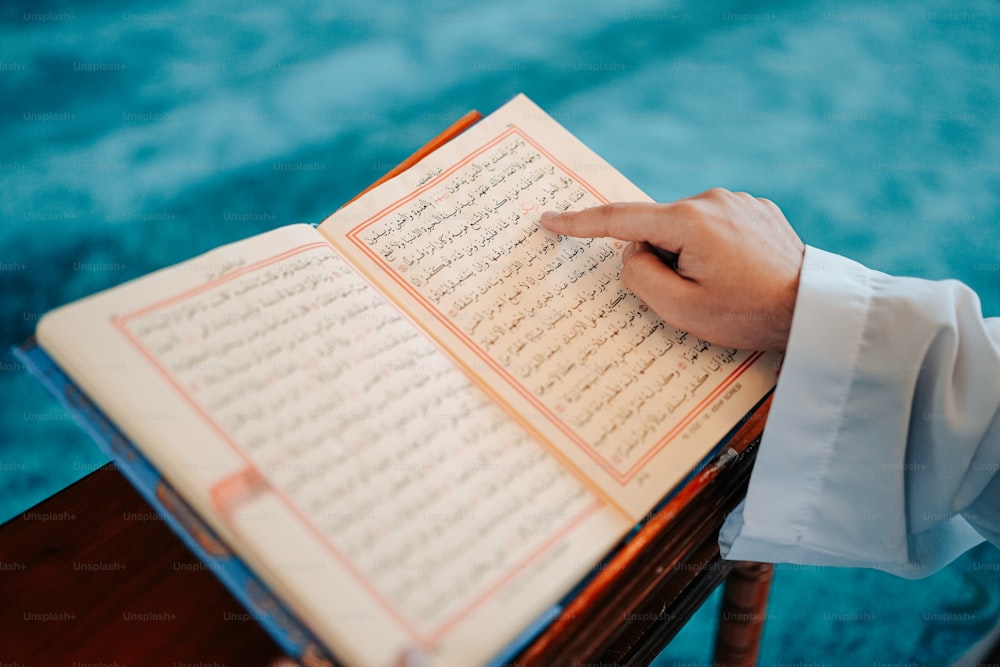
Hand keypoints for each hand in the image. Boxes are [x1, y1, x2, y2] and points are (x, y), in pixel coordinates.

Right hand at [539, 188, 804, 351]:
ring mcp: (736, 200)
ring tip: (726, 286)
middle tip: (696, 295)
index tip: (549, 219)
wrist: (813, 308)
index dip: (579, 223)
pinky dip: (713, 249)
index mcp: (688, 222)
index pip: (619, 220)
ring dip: (689, 255)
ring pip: (685, 229)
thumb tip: (632, 252)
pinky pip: (713, 227)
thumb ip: (640, 276)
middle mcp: (710, 199)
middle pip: (657, 229)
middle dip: (661, 260)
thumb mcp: (681, 309)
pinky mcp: (755, 208)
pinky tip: (740, 273)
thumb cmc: (748, 315)